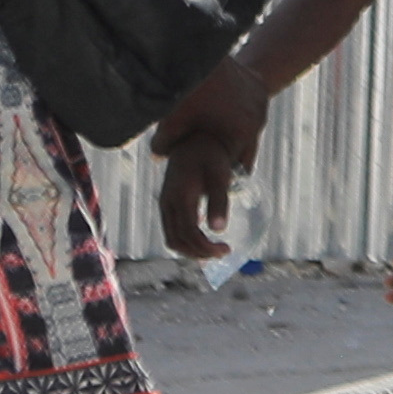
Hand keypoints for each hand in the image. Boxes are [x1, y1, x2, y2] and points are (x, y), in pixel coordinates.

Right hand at [153, 98, 259, 263]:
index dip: (206, 247)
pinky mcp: (168, 204)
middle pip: (177, 241)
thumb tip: (220, 229)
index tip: (226, 249)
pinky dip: (187, 241)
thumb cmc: (210, 156)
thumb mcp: (220, 176)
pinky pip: (173, 231)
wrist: (194, 141)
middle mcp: (167, 203)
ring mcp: (165, 204)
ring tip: (215, 250)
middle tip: (223, 252)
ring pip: (172, 238)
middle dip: (200, 252)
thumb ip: (219, 201)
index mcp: (179, 197)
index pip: (188, 233)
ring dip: (193, 250)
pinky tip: (205, 240)